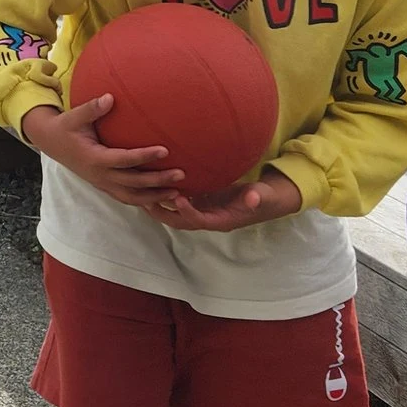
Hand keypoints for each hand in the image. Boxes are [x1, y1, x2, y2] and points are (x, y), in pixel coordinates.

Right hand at [20, 98, 184, 208]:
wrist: (51, 143)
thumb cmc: (66, 127)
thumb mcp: (74, 117)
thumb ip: (92, 108)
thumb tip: (109, 97)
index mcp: (94, 158)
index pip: (123, 160)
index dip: (144, 156)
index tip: (165, 150)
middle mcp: (100, 175)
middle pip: (133, 183)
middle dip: (157, 180)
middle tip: (181, 174)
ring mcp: (102, 183)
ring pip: (132, 197)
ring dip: (154, 196)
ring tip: (178, 192)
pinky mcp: (105, 186)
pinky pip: (127, 198)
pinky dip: (144, 201)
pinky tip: (161, 198)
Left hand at [144, 167, 301, 231]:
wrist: (265, 200)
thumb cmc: (264, 198)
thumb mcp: (262, 197)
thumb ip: (256, 198)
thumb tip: (253, 199)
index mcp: (221, 221)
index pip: (199, 220)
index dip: (187, 211)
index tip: (177, 198)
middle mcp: (208, 218)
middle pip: (180, 221)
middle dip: (163, 213)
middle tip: (146, 200)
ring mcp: (203, 211)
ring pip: (176, 214)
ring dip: (160, 206)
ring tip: (141, 193)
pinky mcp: (201, 202)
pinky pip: (180, 202)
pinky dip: (167, 196)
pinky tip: (154, 184)